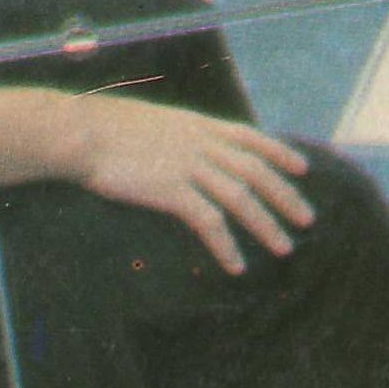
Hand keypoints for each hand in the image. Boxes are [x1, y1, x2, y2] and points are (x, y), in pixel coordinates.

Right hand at [63, 96, 311, 271]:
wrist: (80, 132)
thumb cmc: (104, 128)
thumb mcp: (151, 122)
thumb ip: (176, 134)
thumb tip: (184, 144)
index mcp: (198, 125)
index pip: (252, 137)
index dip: (280, 153)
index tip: (303, 169)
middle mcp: (201, 143)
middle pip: (256, 170)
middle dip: (286, 195)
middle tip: (308, 219)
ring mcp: (188, 166)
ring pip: (241, 198)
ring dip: (266, 225)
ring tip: (284, 247)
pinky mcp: (171, 191)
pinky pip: (209, 222)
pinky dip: (226, 246)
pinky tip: (236, 265)